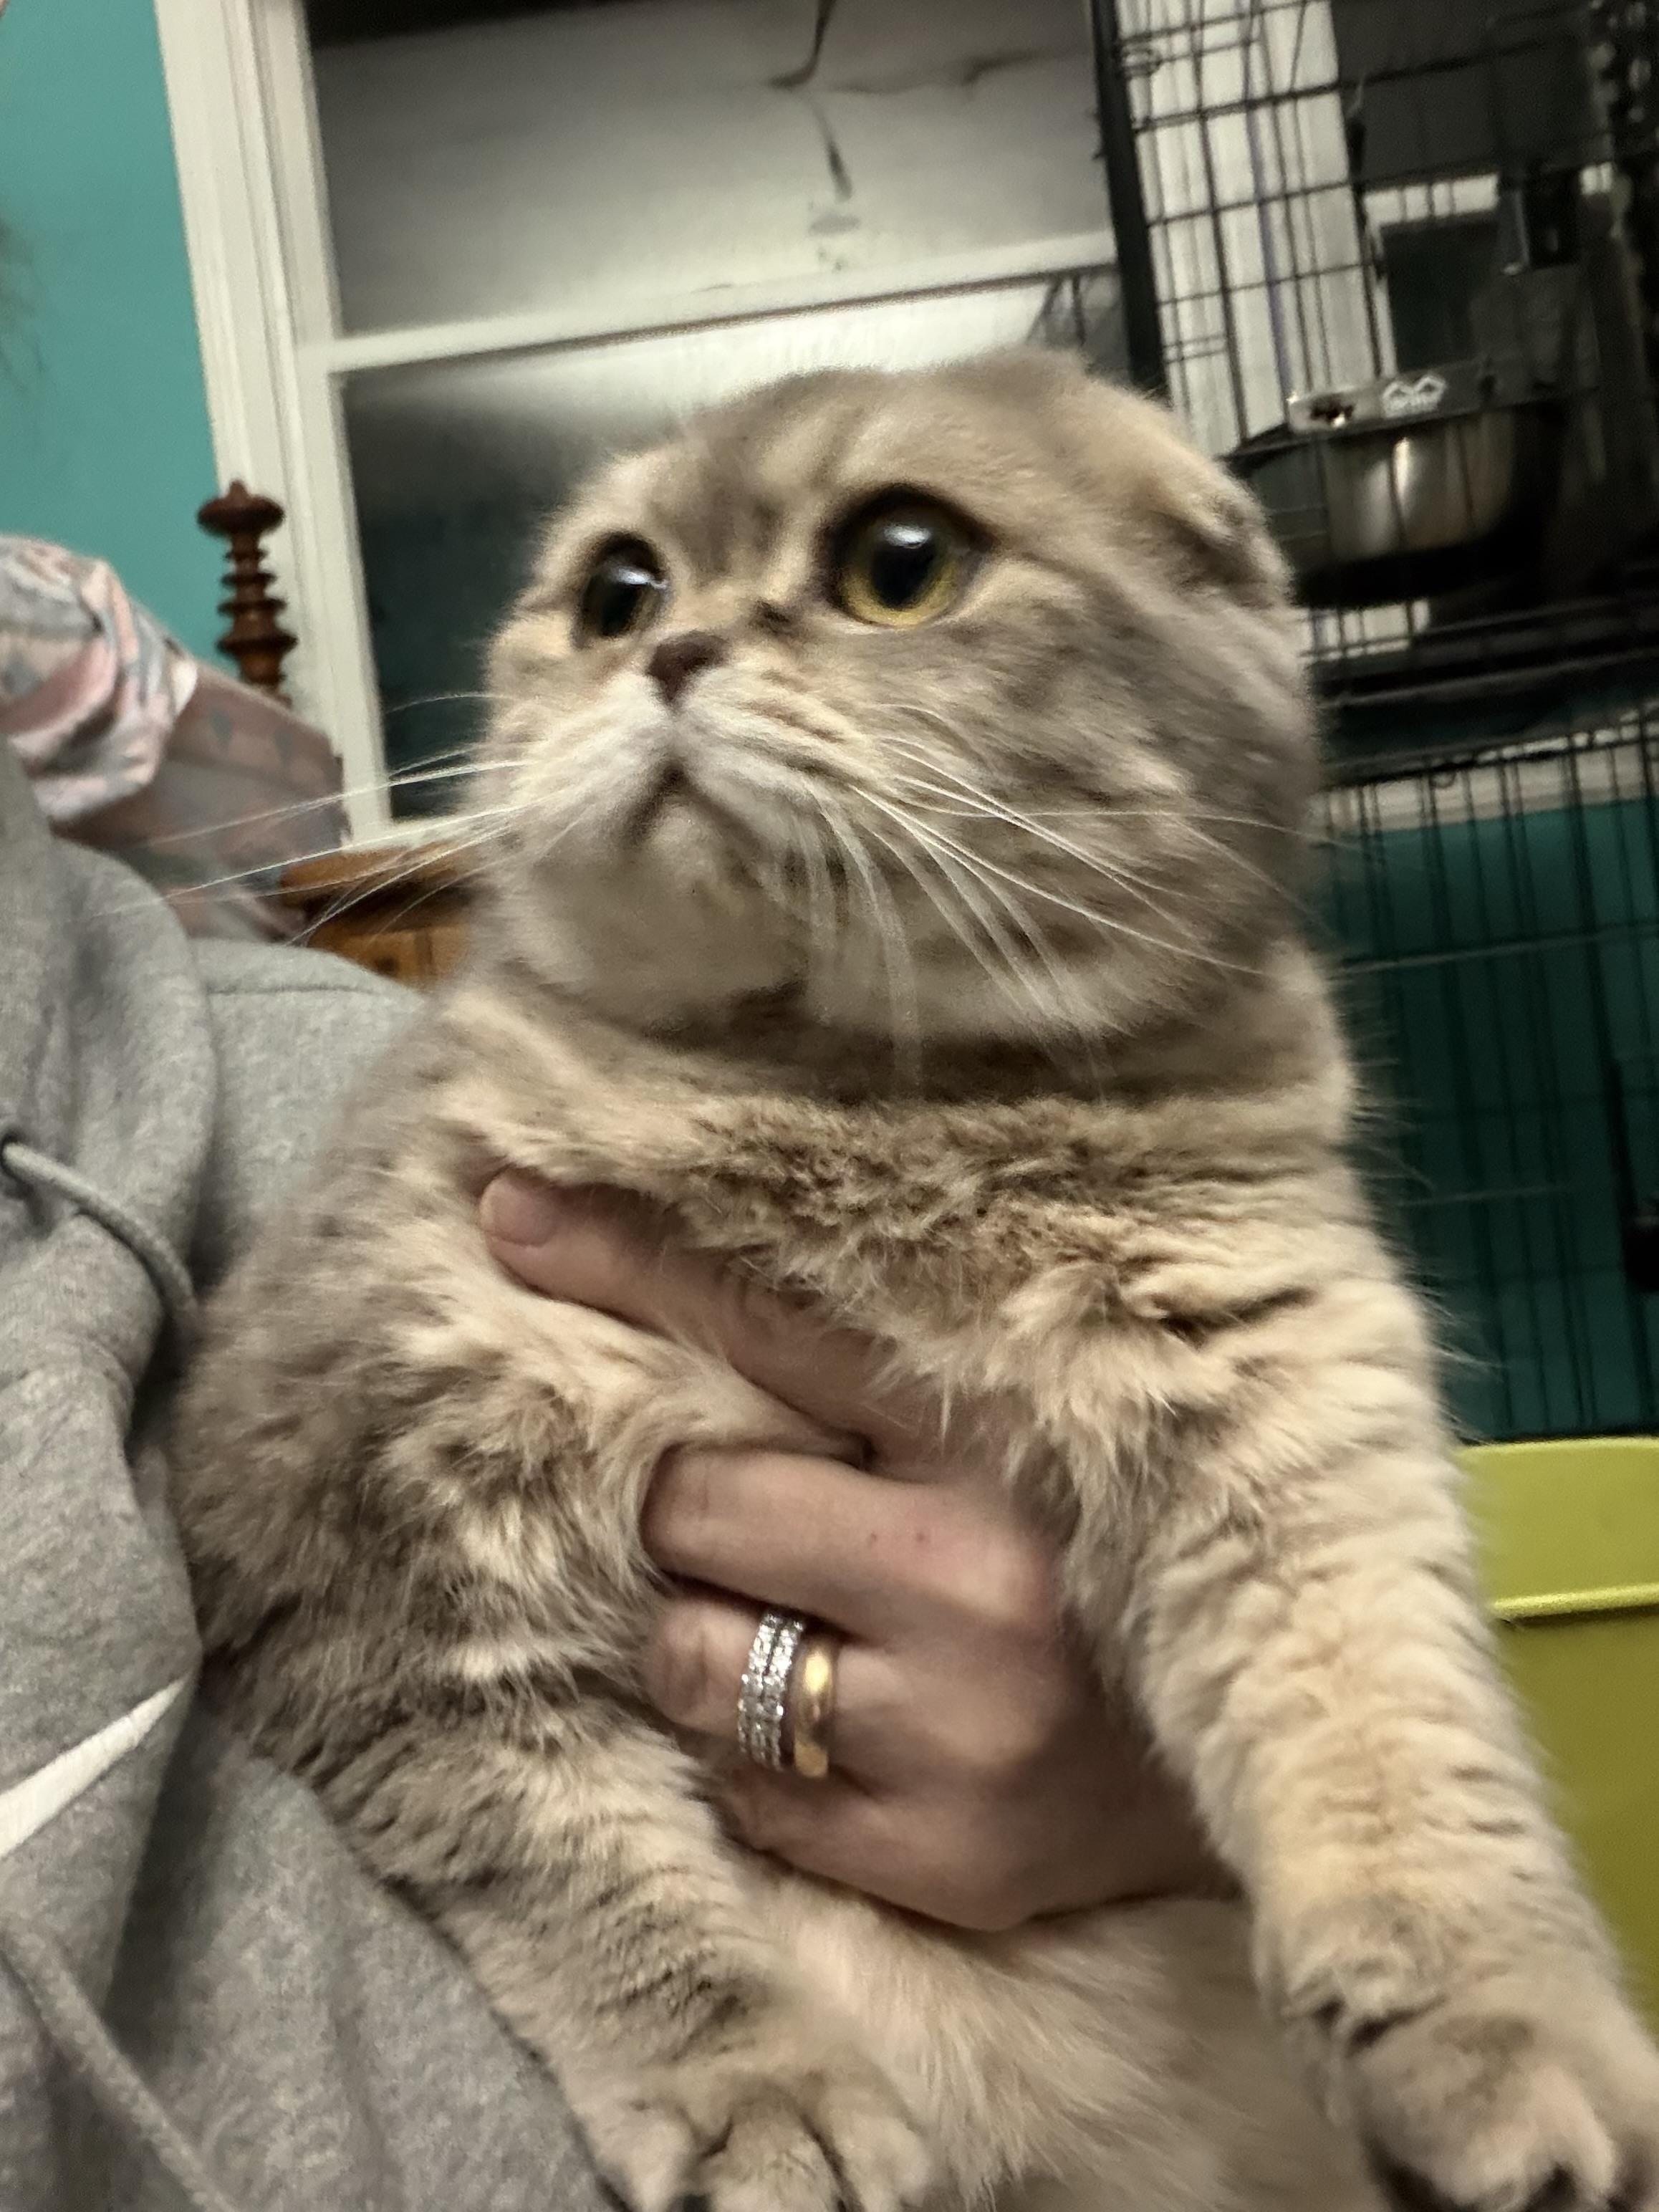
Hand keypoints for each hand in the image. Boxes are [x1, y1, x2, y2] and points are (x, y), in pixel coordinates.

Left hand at [480, 1175, 1222, 1930]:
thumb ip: (870, 1383)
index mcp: (1001, 1437)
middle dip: (698, 1515)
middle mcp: (979, 1574)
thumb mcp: (1013, 1437)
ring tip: (801, 1633)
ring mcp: (959, 1730)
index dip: (628, 1265)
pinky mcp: (947, 1861)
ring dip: (709, 1641)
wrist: (1272, 1738)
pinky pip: (745, 1797)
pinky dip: (759, 1763)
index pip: (773, 1327)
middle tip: (767, 1526)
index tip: (507, 1209)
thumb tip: (679, 1306)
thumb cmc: (1113, 1558)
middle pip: (694, 1504)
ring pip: (690, 1660)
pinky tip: (845, 1735)